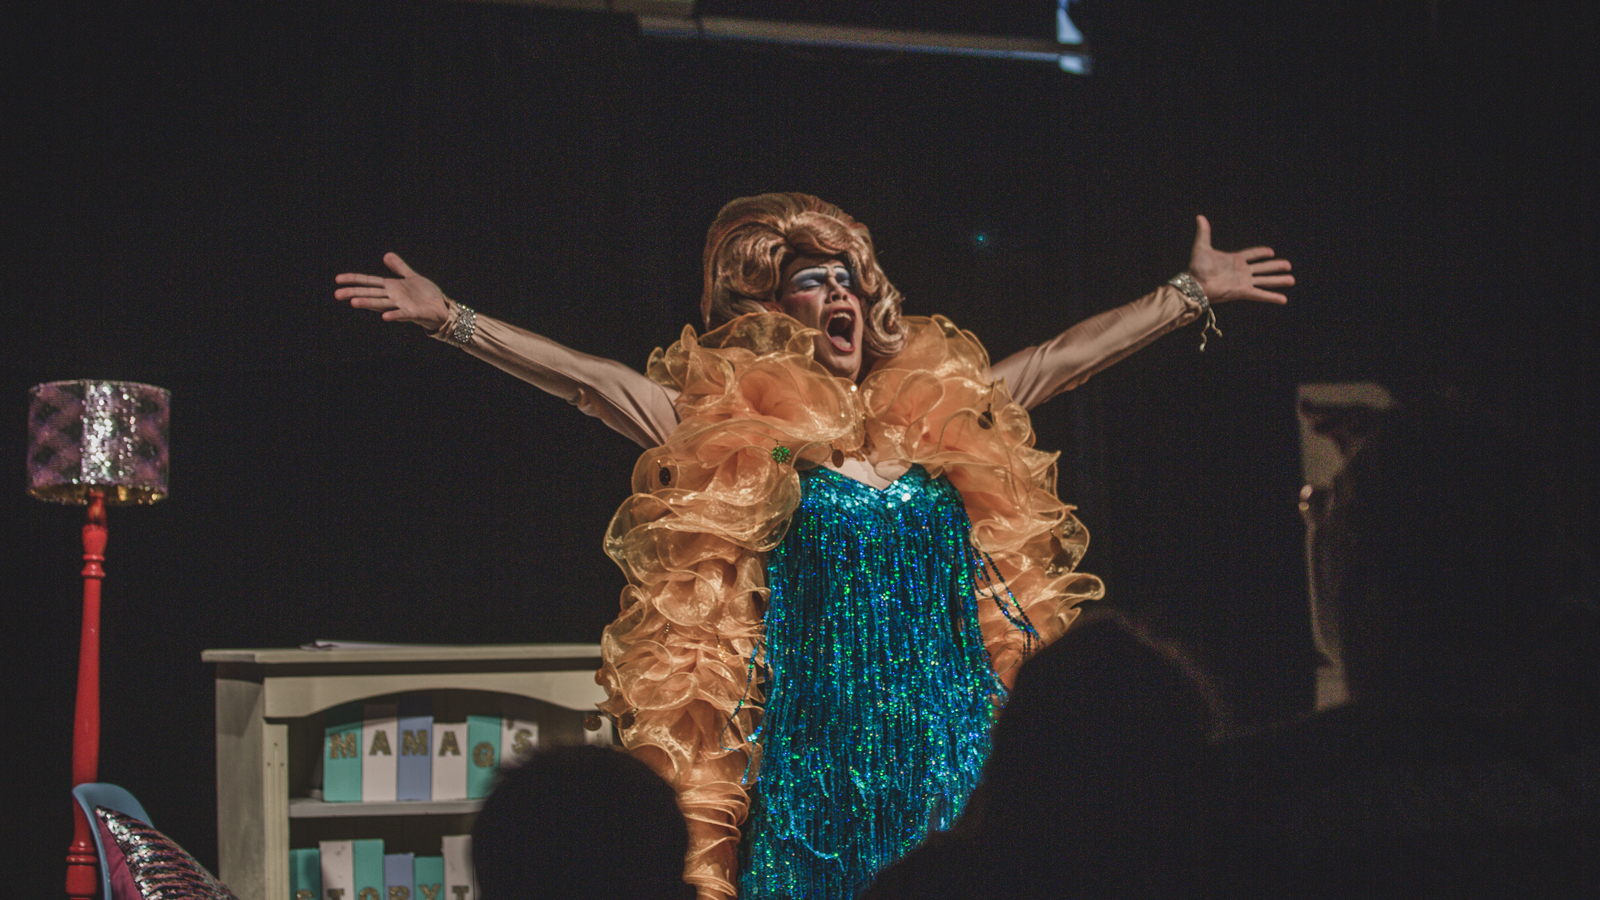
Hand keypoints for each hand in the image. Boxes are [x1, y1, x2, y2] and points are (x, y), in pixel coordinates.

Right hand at [335, 252, 451, 329]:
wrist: (441, 308)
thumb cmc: (426, 295)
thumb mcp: (412, 277)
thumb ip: (399, 267)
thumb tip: (386, 255)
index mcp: (391, 287)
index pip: (369, 282)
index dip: (354, 280)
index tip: (338, 279)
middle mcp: (393, 297)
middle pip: (370, 293)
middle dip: (354, 293)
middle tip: (337, 294)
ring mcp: (401, 305)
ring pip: (381, 304)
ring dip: (368, 303)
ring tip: (353, 302)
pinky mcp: (412, 313)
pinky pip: (401, 314)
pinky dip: (393, 315)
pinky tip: (384, 317)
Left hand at [1187, 215, 1293, 303]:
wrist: (1196, 284)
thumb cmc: (1197, 268)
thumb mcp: (1202, 247)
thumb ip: (1204, 233)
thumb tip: (1200, 217)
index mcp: (1234, 260)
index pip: (1251, 255)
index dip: (1260, 253)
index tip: (1271, 251)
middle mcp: (1241, 271)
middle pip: (1263, 268)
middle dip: (1275, 267)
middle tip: (1288, 265)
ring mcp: (1244, 282)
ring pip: (1265, 280)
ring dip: (1278, 280)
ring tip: (1292, 279)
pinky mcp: (1243, 291)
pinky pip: (1261, 294)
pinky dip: (1272, 297)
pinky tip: (1283, 299)